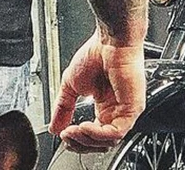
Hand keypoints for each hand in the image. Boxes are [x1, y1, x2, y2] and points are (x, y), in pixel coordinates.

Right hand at [49, 28, 145, 151]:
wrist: (109, 40)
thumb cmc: (95, 54)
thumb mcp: (70, 84)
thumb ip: (63, 107)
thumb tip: (53, 126)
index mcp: (104, 108)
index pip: (93, 135)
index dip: (77, 139)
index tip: (63, 134)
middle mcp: (116, 112)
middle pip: (101, 143)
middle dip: (81, 143)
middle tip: (66, 136)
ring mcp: (125, 112)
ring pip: (109, 141)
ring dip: (87, 139)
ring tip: (73, 130)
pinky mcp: (131, 109)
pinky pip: (117, 132)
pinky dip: (99, 134)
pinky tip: (85, 126)